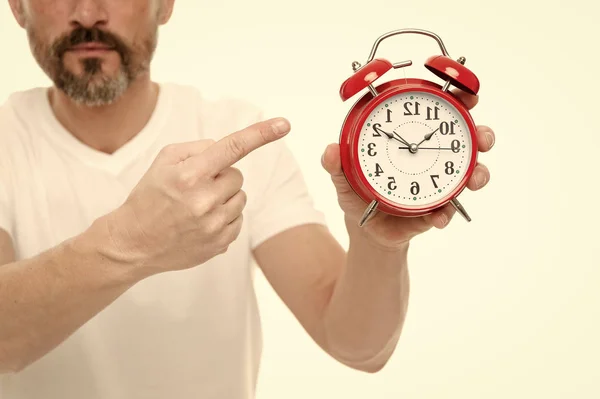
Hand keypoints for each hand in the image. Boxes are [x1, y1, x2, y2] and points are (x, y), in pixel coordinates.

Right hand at [105, 117, 290, 274]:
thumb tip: (227, 149)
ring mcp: (214, 225)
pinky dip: (225, 217)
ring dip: (225, 197)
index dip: (261, 134)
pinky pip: (238, 220)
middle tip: (196, 187)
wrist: (133, 243)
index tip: (284, 124)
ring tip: (197, 206)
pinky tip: (201, 222)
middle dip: (221, 177)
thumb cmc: (149, 196)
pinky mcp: (220, 243)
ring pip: (240, 197)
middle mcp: (205, 200)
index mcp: (190, 175)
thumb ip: (198, 148)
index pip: (232, 148)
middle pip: (237, 175)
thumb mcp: (164, 161)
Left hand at [322, 89, 493, 249]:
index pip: (439, 114)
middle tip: (481, 139)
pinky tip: (440, 216)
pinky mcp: (436, 211)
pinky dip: (446, 214)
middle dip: (481, 135)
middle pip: (467, 140)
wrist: (366, 229)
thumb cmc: (359, 194)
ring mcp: (439, 184)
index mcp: (412, 141)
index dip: (457, 101)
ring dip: (478, 174)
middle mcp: (432, 159)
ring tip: (474, 179)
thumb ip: (336, 165)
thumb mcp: (344, 178)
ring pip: (469, 174)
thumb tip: (329, 150)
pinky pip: (447, 211)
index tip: (467, 95)